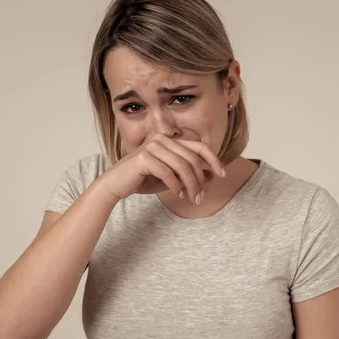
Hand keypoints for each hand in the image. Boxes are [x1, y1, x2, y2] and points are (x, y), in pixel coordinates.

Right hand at [97, 134, 225, 203]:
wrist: (116, 185)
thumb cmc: (143, 180)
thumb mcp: (172, 178)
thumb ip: (190, 174)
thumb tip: (212, 175)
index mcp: (170, 140)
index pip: (199, 146)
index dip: (214, 160)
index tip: (222, 175)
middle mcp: (162, 139)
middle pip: (192, 159)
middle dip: (200, 180)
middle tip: (200, 197)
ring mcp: (152, 146)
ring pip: (182, 166)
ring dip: (191, 185)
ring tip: (192, 199)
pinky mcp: (144, 158)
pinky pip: (168, 173)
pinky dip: (176, 186)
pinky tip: (178, 195)